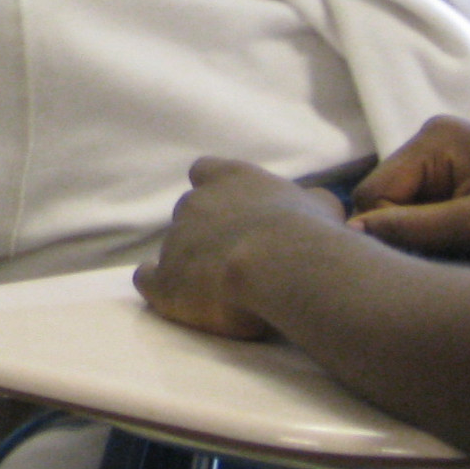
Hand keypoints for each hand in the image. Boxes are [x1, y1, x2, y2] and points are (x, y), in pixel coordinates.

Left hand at [136, 157, 348, 340]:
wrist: (280, 264)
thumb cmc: (308, 231)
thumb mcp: (322, 206)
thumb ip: (309, 201)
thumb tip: (313, 205)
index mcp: (230, 179)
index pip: (206, 171)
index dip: (216, 190)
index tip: (235, 210)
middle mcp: (195, 203)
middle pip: (190, 211)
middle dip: (208, 232)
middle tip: (238, 259)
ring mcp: (174, 239)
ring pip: (173, 247)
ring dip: (191, 264)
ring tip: (221, 290)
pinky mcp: (164, 279)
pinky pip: (147, 278)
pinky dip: (158, 286)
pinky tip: (176, 297)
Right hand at [350, 116, 469, 259]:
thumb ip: (413, 228)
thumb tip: (353, 233)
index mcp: (433, 139)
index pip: (373, 194)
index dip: (389, 233)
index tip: (426, 260)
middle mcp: (434, 137)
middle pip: (388, 197)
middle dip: (408, 231)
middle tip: (448, 258)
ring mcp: (452, 153)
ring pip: (409, 204)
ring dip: (427, 231)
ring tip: (466, 250)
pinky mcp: (469, 170)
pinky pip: (432, 202)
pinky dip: (443, 226)